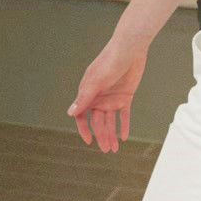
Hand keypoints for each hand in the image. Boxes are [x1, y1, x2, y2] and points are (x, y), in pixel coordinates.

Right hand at [67, 35, 146, 152]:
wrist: (129, 51)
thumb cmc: (108, 62)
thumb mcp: (95, 82)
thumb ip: (84, 98)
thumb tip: (71, 113)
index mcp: (87, 94)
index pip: (82, 116)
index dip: (84, 129)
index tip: (89, 141)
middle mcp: (98, 98)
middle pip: (97, 122)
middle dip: (101, 136)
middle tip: (105, 150)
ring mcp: (111, 98)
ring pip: (110, 121)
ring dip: (112, 134)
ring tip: (114, 148)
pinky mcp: (125, 96)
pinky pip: (123, 115)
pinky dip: (123, 125)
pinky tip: (124, 136)